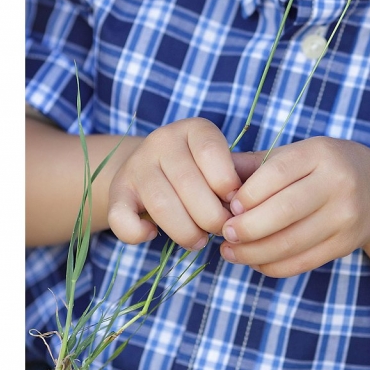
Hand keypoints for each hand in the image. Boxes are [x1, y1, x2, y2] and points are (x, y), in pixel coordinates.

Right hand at [107, 118, 255, 249]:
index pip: (210, 151)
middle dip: (211, 216)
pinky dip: (138, 233)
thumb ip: (237, 177)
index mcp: (193, 129)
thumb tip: (251, 204)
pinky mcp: (117, 192)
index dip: (227, 183)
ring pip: (160, 203)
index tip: (236, 203)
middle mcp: (161, 140)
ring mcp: (136, 165)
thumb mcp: (222, 164)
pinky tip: (153, 234)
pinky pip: (121, 217)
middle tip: (222, 230)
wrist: (151, 169)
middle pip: (188, 183)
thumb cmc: (200, 172)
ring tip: (199, 241)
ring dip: (185, 231)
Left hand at [219, 137, 369, 276]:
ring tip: (230, 252)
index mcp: (321, 153)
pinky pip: (302, 261)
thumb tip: (208, 179)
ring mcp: (345, 216)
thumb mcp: (296, 155)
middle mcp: (338, 182)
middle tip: (224, 234)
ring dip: (253, 253)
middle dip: (247, 228)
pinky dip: (272, 265)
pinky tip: (254, 260)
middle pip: (284, 211)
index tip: (228, 206)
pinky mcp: (346, 244)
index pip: (278, 174)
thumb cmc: (322, 168)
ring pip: (291, 242)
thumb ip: (254, 165)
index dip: (248, 194)